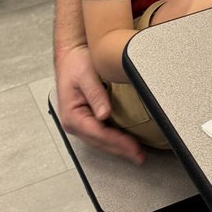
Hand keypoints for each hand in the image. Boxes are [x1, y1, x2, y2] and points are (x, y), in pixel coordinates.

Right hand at [55, 44, 145, 164]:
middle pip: (100, 142)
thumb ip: (95, 94)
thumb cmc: (75, 63)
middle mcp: (74, 123)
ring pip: (101, 141)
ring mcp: (80, 123)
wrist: (71, 54)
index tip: (133, 147)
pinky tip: (126, 142)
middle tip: (140, 156)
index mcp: (72, 115)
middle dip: (121, 150)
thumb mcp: (86, 75)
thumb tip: (104, 114)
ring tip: (136, 154)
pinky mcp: (87, 119)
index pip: (98, 134)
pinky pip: (101, 134)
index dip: (117, 142)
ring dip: (119, 148)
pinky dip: (114, 140)